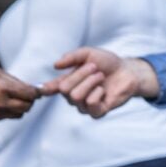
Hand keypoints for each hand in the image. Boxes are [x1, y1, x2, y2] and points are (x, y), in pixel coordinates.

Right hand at [0, 64, 40, 122]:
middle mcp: (0, 104)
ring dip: (20, 107)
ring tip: (12, 97)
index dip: (37, 92)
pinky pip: (7, 117)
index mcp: (2, 88)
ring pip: (19, 114)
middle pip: (27, 107)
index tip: (39, 90)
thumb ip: (14, 80)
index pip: (30, 94)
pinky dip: (8, 111)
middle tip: (26, 93)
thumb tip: (31, 88)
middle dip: (29, 100)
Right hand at [41, 47, 159, 117]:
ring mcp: (84, 106)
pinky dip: (97, 93)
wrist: (127, 71)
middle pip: (65, 90)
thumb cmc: (107, 63)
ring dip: (91, 82)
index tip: (38, 89)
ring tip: (101, 77)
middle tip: (94, 68)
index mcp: (69, 81)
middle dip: (80, 75)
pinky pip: (90, 105)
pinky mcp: (96, 112)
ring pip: (76, 96)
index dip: (44, 89)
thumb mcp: (89, 53)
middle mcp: (74, 95)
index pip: (52, 88)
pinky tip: (103, 90)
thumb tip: (55, 65)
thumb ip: (72, 57)